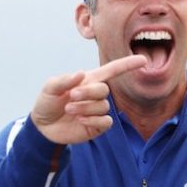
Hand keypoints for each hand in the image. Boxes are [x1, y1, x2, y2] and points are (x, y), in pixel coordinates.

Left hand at [30, 55, 145, 143]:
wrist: (43, 126)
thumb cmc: (47, 102)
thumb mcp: (50, 88)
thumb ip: (64, 80)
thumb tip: (81, 74)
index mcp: (88, 80)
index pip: (112, 71)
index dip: (127, 65)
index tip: (143, 60)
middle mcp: (95, 95)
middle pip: (104, 90)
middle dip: (87, 92)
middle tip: (71, 96)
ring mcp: (97, 111)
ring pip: (103, 106)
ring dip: (85, 107)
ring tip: (69, 109)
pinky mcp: (97, 126)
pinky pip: (105, 121)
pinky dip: (93, 120)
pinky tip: (80, 120)